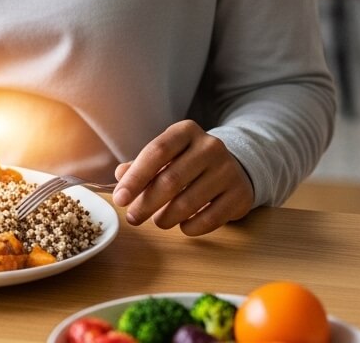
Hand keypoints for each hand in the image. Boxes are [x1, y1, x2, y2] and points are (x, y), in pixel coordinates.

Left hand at [112, 120, 254, 236]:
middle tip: (132, 218)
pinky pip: (210, 218)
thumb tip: (120, 176)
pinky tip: (182, 226)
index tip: (120, 199)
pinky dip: (191, 227)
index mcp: (185, 131)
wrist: (234, 167)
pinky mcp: (240, 194)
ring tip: (158, 222)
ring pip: (189, 202)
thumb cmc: (188, 163)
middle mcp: (210, 146)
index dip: (135, 178)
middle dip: (146, 203)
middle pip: (171, 180)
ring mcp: (228, 170)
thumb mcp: (166, 156)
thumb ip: (141, 165)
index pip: (156, 152)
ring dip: (166, 218)